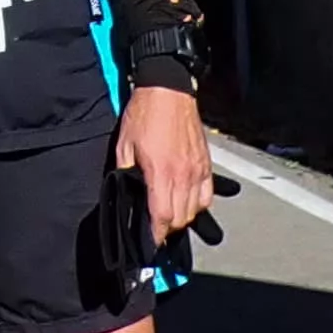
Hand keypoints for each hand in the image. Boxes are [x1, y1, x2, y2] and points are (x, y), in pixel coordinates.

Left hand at [117, 86, 212, 243]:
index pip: (162, 217)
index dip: (155, 235)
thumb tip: (128, 194)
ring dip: (182, 218)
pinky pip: (207, 195)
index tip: (149, 243)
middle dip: (167, 229)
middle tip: (155, 228)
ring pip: (196, 210)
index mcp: (160, 172)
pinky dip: (199, 204)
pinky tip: (188, 202)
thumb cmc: (144, 114)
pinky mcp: (206, 163)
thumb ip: (126, 173)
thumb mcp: (124, 145)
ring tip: (169, 216)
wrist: (168, 88)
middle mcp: (183, 175)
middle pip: (180, 218)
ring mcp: (198, 170)